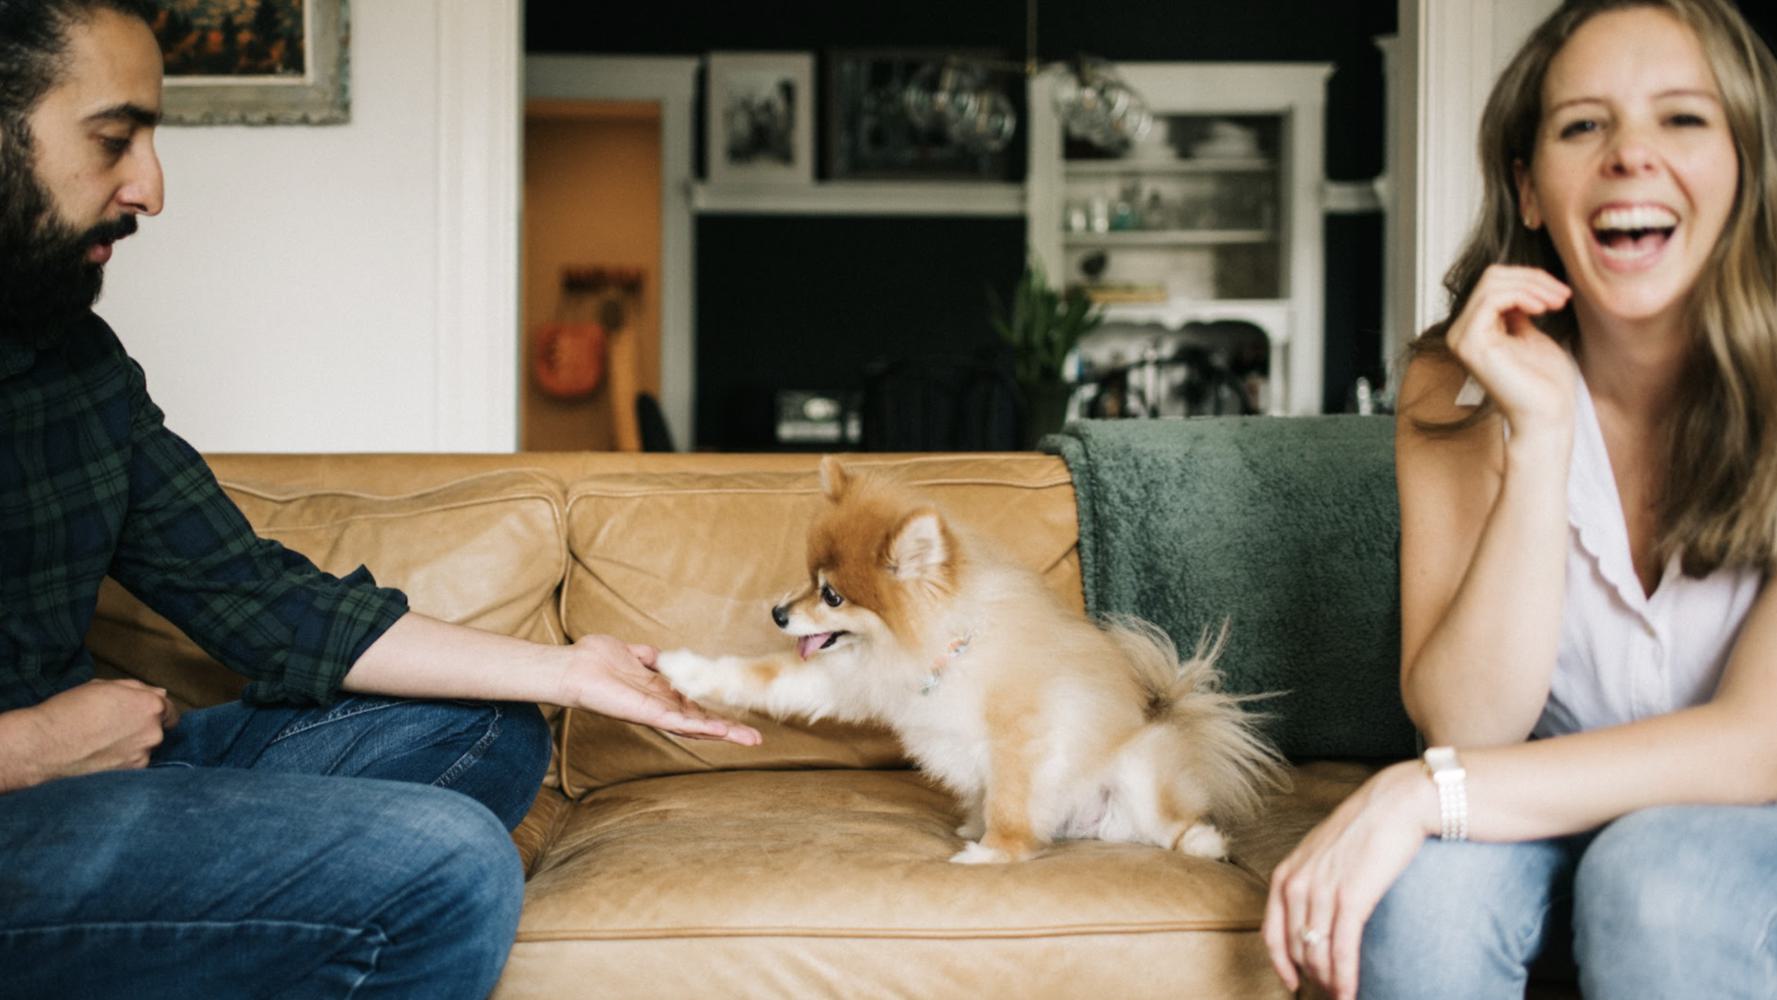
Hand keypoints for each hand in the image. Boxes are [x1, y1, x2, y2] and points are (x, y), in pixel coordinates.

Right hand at [0, 679, 177, 791]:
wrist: (44, 745)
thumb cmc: (70, 711)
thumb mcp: (104, 687)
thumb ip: (137, 690)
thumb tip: (159, 694)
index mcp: (150, 706)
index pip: (170, 710)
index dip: (156, 711)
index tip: (142, 714)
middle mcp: (153, 733)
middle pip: (157, 730)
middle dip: (141, 728)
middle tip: (113, 727)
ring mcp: (142, 756)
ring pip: (143, 749)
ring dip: (131, 746)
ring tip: (101, 742)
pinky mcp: (128, 775)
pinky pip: (132, 765)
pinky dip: (121, 761)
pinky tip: (100, 756)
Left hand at [556, 634, 761, 746]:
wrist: (571, 667)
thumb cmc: (594, 660)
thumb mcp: (630, 653)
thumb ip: (647, 658)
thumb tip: (659, 656)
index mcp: (658, 693)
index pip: (694, 706)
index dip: (717, 713)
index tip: (738, 721)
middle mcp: (659, 706)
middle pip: (700, 721)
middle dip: (728, 730)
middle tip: (755, 739)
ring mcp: (654, 712)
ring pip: (694, 726)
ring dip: (721, 732)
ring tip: (747, 739)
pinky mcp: (646, 714)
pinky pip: (677, 723)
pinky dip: (699, 726)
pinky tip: (720, 731)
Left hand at [1263, 762, 1434, 999]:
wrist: (1395, 804)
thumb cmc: (1363, 829)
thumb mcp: (1320, 853)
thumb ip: (1310, 882)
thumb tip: (1314, 915)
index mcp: (1285, 874)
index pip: (1271, 933)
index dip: (1281, 964)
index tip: (1292, 983)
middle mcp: (1296, 885)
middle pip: (1296, 948)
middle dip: (1312, 977)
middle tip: (1330, 992)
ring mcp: (1321, 892)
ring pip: (1317, 953)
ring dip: (1329, 982)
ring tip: (1342, 995)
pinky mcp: (1350, 898)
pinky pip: (1342, 949)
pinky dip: (1345, 976)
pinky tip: (1350, 991)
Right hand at [1444, 265, 1574, 436]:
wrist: (1546, 415)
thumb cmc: (1544, 383)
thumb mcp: (1530, 334)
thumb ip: (1518, 311)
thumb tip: (1519, 286)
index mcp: (1474, 330)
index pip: (1494, 282)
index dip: (1530, 279)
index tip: (1560, 294)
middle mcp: (1460, 333)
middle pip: (1492, 277)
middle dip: (1533, 279)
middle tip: (1562, 296)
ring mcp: (1461, 338)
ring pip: (1492, 283)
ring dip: (1532, 286)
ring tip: (1557, 302)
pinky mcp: (1470, 344)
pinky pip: (1492, 299)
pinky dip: (1522, 296)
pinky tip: (1542, 309)